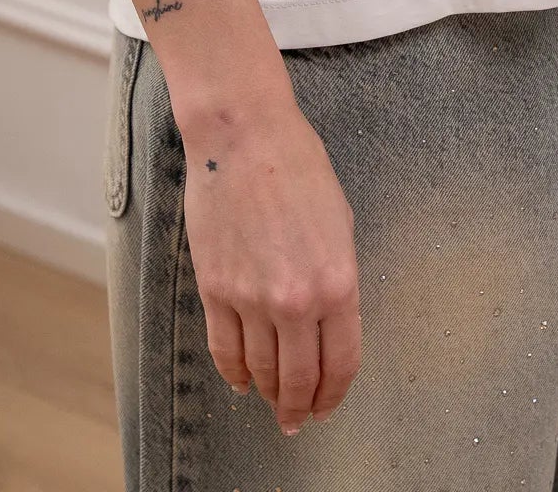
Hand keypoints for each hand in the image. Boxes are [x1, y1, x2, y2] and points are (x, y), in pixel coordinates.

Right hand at [179, 91, 361, 435]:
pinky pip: (225, 349)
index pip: (341, 362)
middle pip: (299, 378)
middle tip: (298, 419)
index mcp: (338, 283)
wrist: (244, 137)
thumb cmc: (298, 167)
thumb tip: (328, 321)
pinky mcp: (215, 290)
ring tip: (273, 404)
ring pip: (260, 371)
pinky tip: (241, 381)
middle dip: (300, 406)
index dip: (335, 393)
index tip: (328, 406)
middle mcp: (295, 301)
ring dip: (268, 395)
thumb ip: (336, 278)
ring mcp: (251, 299)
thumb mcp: (340, 223)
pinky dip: (234, 373)